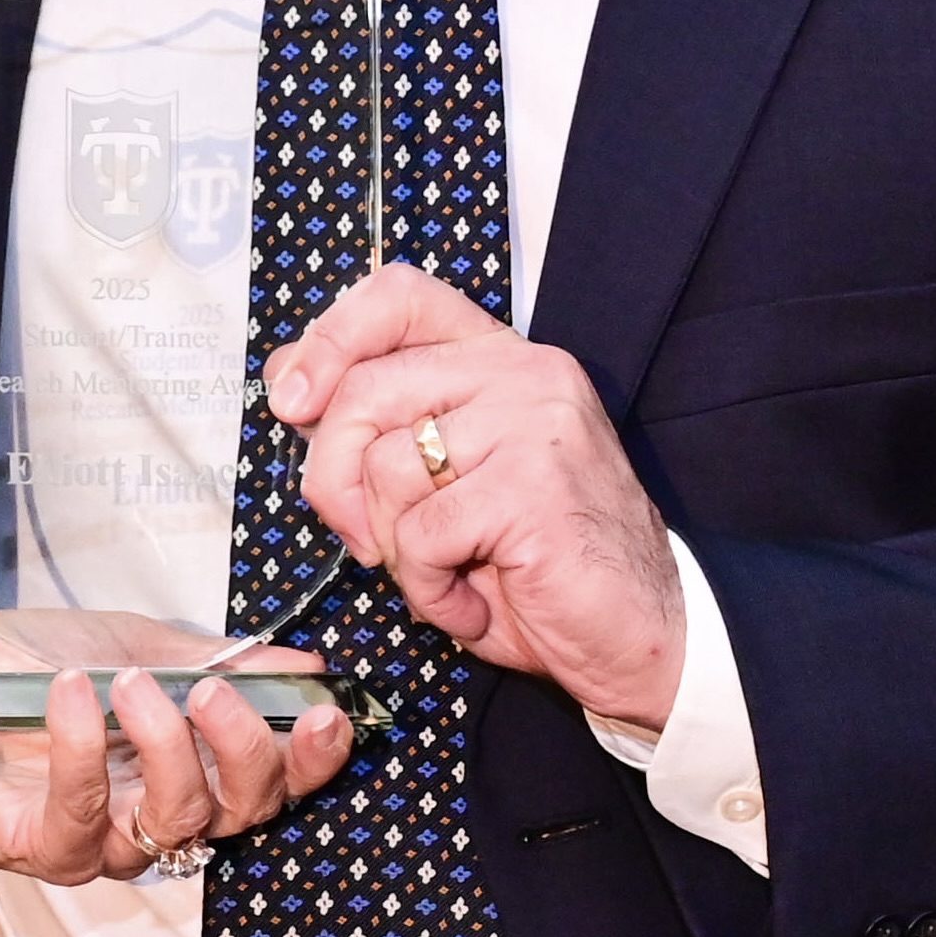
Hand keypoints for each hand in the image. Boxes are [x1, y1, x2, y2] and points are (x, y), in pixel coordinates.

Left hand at [0, 613, 350, 884]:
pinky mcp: (37, 849)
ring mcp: (98, 839)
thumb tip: (304, 662)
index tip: (327, 710)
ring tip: (134, 685)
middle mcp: (153, 813)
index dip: (308, 759)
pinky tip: (74, 694)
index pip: (270, 782)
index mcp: (186, 764)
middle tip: (218, 691)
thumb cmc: (24, 668)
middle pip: (239, 813)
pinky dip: (84, 751)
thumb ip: (210, 656)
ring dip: (167, 747)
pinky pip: (82, 819)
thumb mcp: (128, 640)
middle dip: (246, 752)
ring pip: (173, 824)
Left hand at [270, 264, 684, 727]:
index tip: (293, 400)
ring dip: (393, 547)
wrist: (645, 641)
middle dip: (334, 479)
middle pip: (365, 390)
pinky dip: (427, 588)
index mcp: (502, 360)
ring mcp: (535, 423)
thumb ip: (386, 425)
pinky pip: (421, 532)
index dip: (330, 339)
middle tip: (364, 538)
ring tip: (446, 575)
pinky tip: (472, 604)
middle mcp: (525, 374)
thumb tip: (289, 378)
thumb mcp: (449, 480)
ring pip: (385, 467)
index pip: (399, 295)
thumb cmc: (538, 569)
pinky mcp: (534, 485)